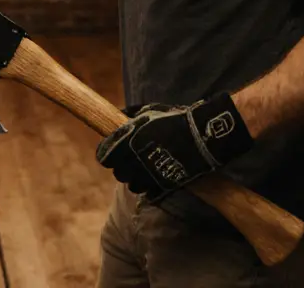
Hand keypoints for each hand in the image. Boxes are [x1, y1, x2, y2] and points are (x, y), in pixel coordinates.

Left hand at [95, 93, 253, 199]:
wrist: (200, 137)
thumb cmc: (173, 120)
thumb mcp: (150, 111)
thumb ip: (131, 113)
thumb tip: (119, 113)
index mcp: (126, 143)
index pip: (103, 156)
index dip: (107, 154)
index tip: (113, 152)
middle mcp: (132, 162)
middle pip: (118, 173)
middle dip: (122, 166)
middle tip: (131, 159)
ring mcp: (146, 176)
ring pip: (131, 185)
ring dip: (134, 178)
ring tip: (143, 169)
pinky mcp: (160, 186)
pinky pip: (147, 192)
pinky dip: (148, 185)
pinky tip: (154, 176)